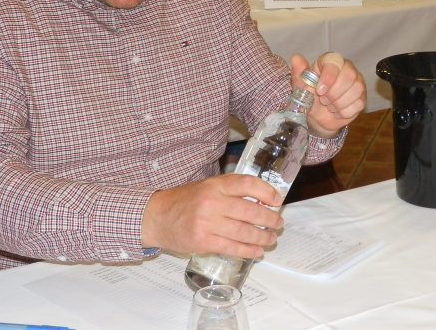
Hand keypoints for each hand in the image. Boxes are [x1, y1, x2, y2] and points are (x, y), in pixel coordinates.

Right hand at [142, 174, 283, 258]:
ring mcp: (208, 223)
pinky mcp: (203, 241)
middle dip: (269, 219)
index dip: (266, 191)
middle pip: (250, 211)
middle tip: (278, 223)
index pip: (247, 184)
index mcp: (215, 185)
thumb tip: (262, 201)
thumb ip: (231, 191)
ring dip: (262, 237)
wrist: (157, 217)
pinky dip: (248, 251)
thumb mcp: (208, 187)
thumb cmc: (185, 201)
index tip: (278, 199)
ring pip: (244, 232)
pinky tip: (257, 251)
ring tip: (271, 239)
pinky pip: (232, 248)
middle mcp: (213, 202)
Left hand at [290, 52, 365, 137]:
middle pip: (349, 75)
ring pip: (356, 89)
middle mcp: (347, 68)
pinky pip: (359, 103)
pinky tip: (337, 111)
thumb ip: (299, 72)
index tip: (319, 90)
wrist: (317, 118)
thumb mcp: (300, 86)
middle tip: (323, 100)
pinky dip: (344, 112)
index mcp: (331, 62)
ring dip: (339, 103)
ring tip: (329, 106)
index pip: (335, 61)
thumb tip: (296, 58)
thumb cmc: (309, 97)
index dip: (328, 76)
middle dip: (334, 92)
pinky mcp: (362, 98)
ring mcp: (357, 83)